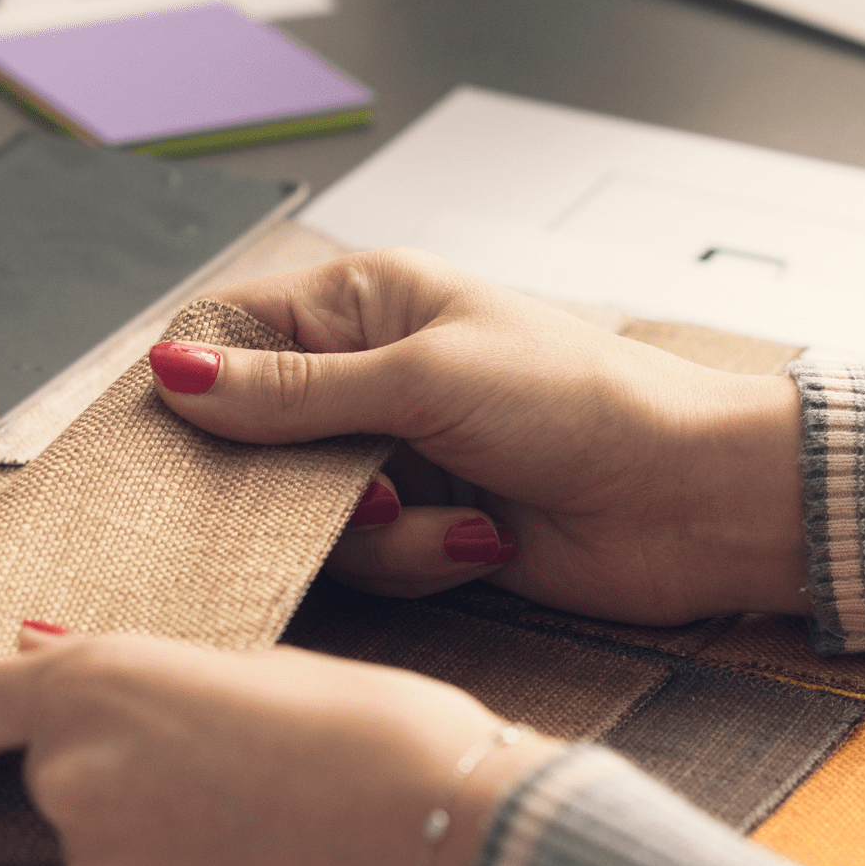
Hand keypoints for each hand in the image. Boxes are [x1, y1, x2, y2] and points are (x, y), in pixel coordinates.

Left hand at [0, 626, 559, 865]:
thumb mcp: (264, 666)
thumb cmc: (386, 740)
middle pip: (55, 781)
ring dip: (161, 845)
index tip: (0, 719)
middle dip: (121, 778)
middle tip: (226, 772)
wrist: (462, 855)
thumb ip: (145, 674)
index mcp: (100, 687)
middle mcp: (78, 783)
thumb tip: (48, 653)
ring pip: (107, 855)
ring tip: (269, 830)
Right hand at [149, 247, 808, 624]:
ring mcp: (396, 456)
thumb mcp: (423, 380)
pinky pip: (366, 562)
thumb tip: (175, 374)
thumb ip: (292, 392)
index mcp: (368, 303)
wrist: (691, 502)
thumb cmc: (583, 404)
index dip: (196, 386)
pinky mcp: (423, 530)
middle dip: (291, 480)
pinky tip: (482, 541)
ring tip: (448, 513)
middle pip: (256, 437)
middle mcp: (371, 376)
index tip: (173, 439)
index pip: (232, 332)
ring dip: (374, 531)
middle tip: (349, 489)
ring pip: (306, 512)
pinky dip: (418, 560)